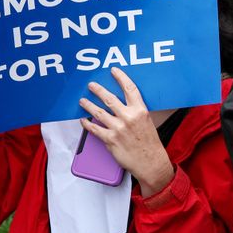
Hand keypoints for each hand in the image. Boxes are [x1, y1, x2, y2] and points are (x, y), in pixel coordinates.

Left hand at [79, 67, 173, 196]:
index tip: (114, 71)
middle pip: (109, 98)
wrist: (150, 162)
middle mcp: (129, 117)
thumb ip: (135, 112)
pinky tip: (84, 120)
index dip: (121, 78)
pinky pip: (94, 129)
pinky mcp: (110, 140)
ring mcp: (118, 129)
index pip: (129, 89)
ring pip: (98, 112)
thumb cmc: (150, 143)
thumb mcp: (148, 121)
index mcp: (140, 111)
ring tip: (83, 101)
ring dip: (88, 105)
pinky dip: (87, 124)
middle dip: (98, 90)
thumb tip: (122, 104)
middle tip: (91, 85)